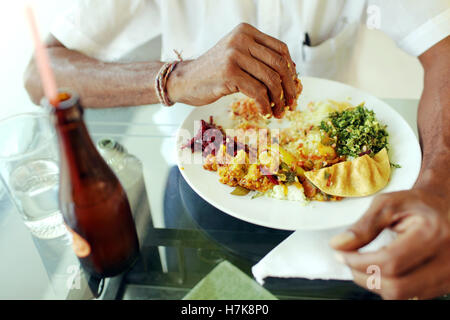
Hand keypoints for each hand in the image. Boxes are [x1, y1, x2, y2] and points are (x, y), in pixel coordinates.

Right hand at [167, 23, 297, 117]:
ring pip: (270, 79)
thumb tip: (291, 76)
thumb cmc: (214, 72)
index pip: (281, 49)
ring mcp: (235, 55)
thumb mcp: (237, 58)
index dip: (291, 71)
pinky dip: (265, 105)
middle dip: (289, 88)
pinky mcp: (230, 73)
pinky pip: (258, 92)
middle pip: (279, 64)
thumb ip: (259, 60)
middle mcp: (242, 39)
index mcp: (246, 32)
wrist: (185, 80)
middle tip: (292, 104)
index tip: (294, 88)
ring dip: (279, 100)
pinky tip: (265, 113)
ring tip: (278, 112)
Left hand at [330, 188, 449, 299]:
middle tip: (348, 260)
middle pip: (397, 287)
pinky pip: (411, 296)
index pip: (390, 262)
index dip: (358, 262)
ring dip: (375, 283)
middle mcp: (446, 259)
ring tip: (363, 263)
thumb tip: (338, 244)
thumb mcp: (389, 204)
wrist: (445, 208)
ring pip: (403, 296)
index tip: (341, 253)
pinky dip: (390, 285)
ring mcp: (448, 276)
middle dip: (364, 276)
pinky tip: (382, 269)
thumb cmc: (418, 204)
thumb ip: (364, 226)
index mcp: (433, 234)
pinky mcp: (446, 285)